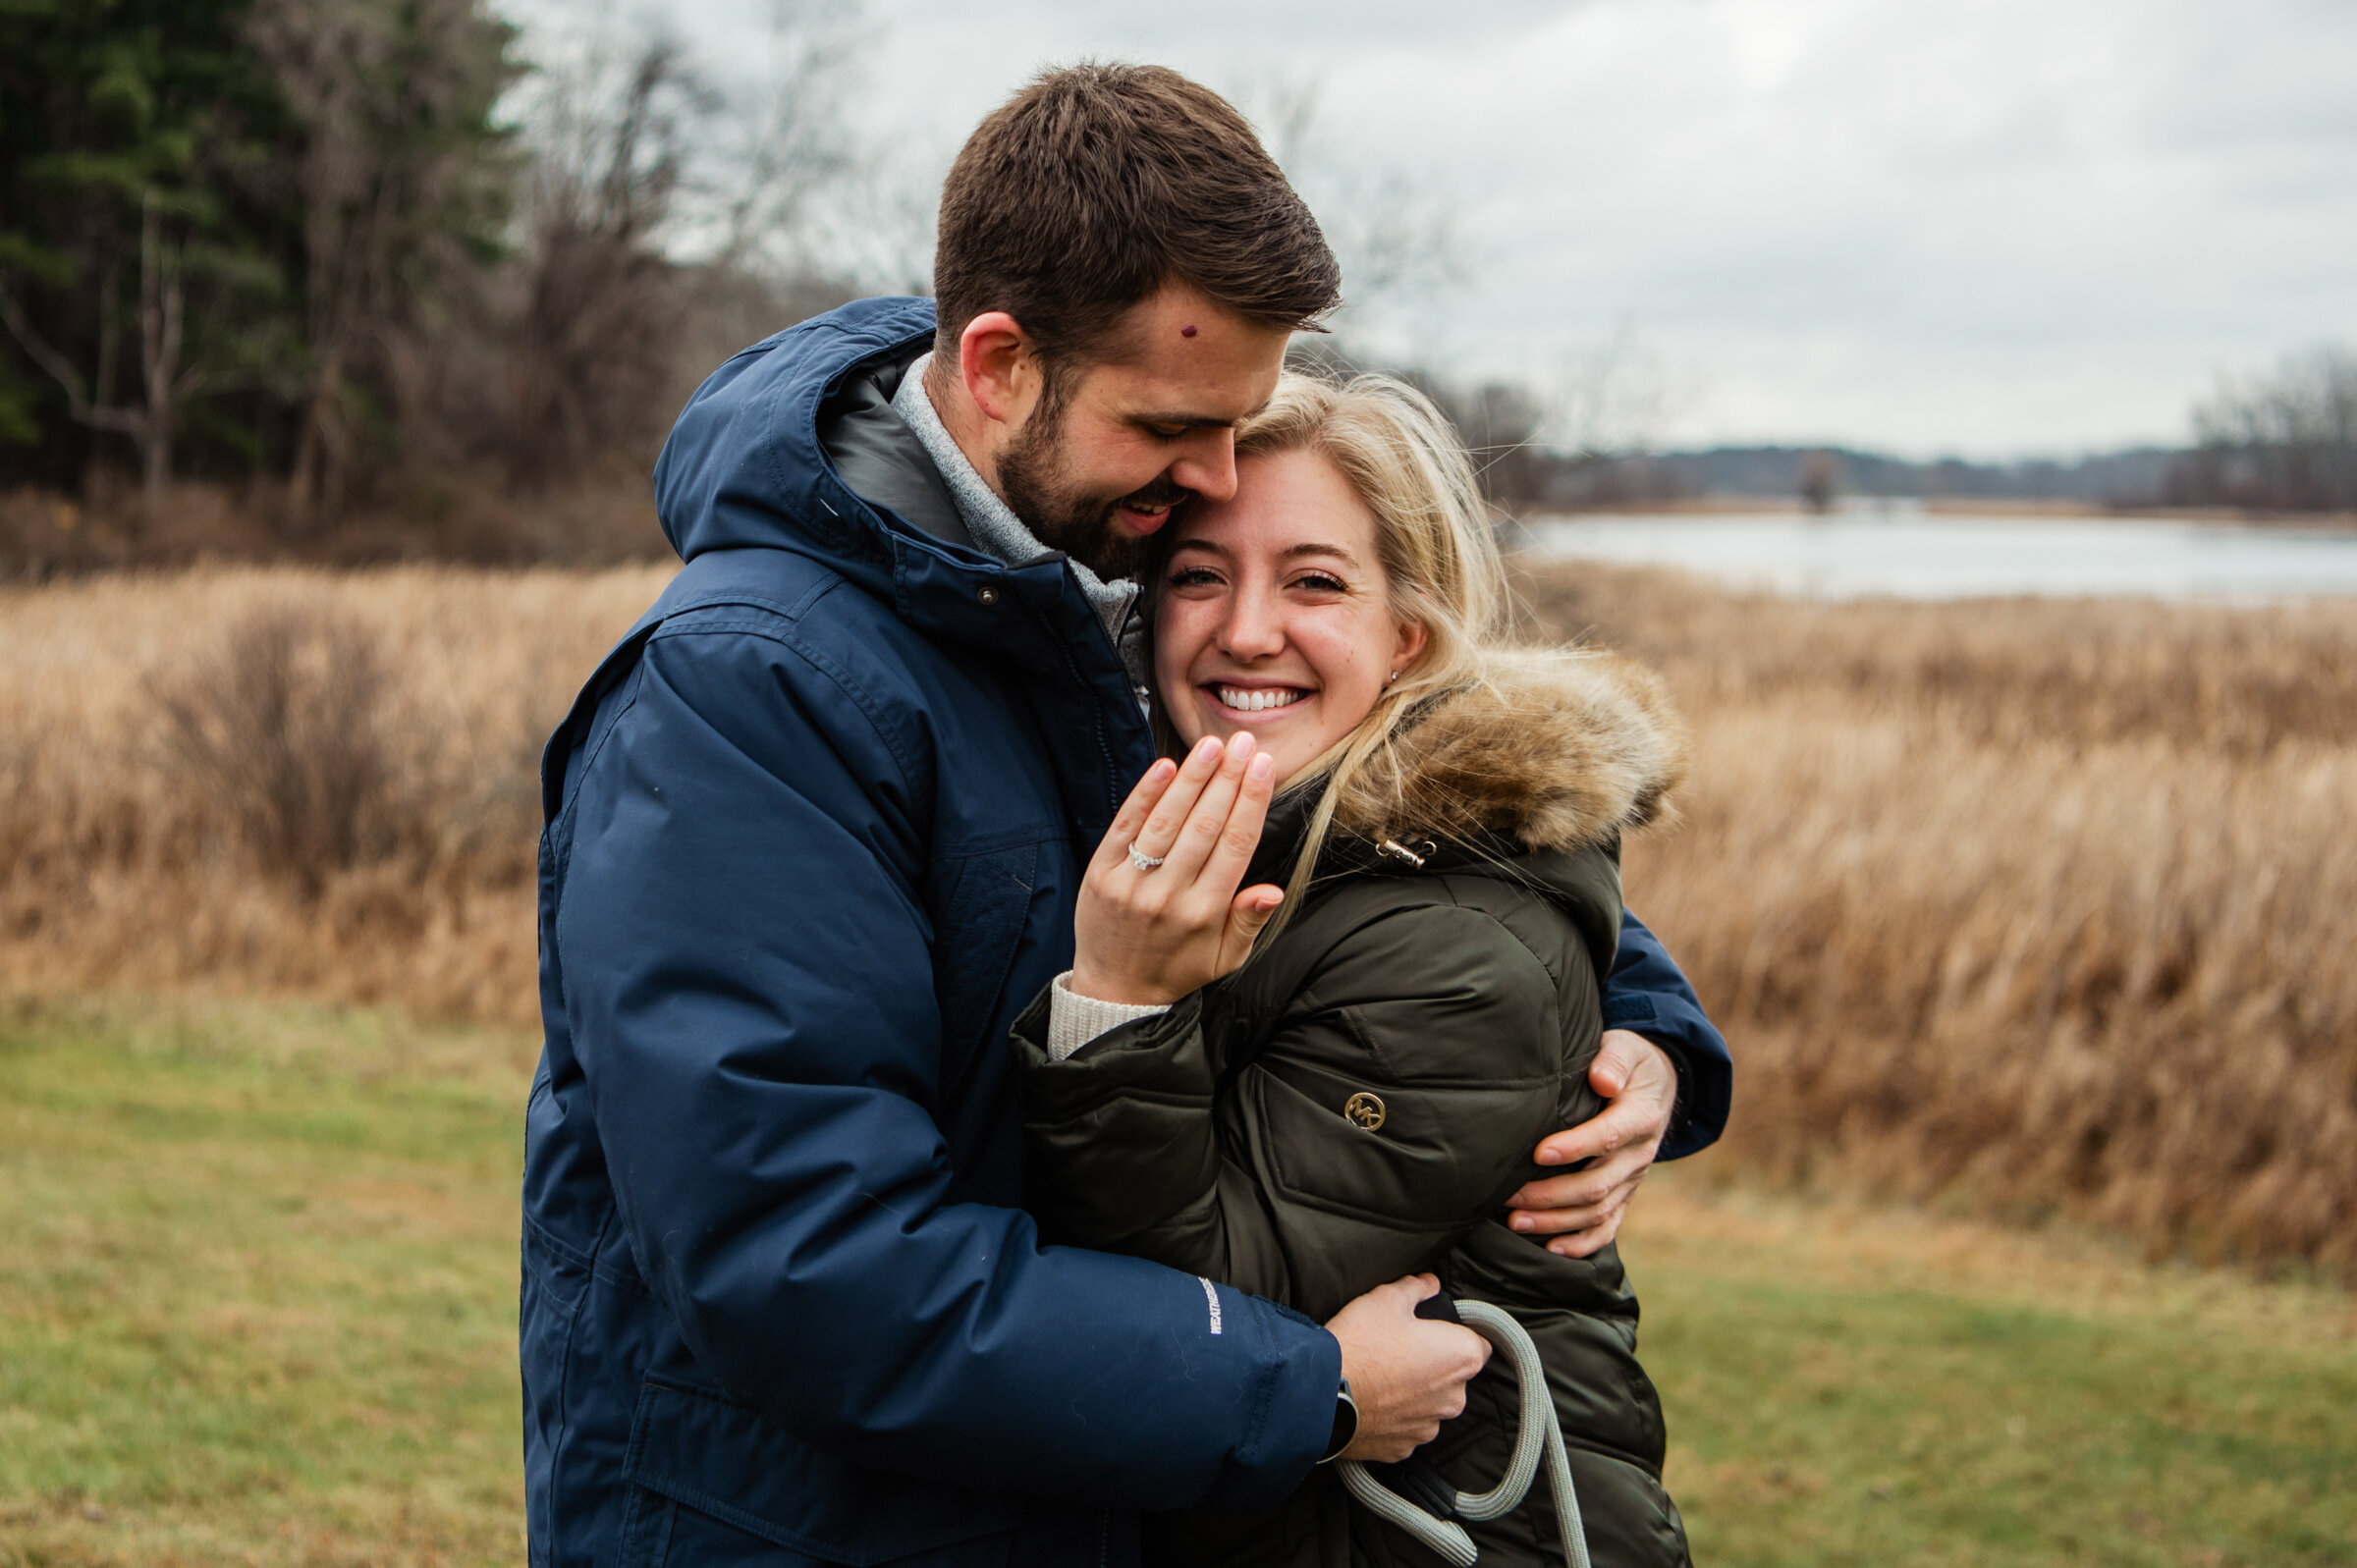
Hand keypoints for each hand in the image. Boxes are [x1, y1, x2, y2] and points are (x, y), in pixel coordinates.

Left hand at [1069, 732, 1283, 1006]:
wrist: (1114, 993)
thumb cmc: (1178, 970)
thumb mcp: (1225, 959)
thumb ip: (1249, 922)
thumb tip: (1273, 890)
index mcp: (1205, 913)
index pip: (1235, 845)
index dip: (1252, 801)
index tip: (1265, 766)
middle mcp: (1169, 895)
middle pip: (1204, 825)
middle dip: (1228, 779)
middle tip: (1245, 743)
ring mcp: (1131, 883)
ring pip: (1167, 821)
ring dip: (1192, 778)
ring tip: (1212, 746)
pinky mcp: (1101, 874)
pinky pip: (1126, 827)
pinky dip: (1145, 795)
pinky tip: (1165, 767)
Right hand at [1325, 1274, 1489, 1462]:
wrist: (1323, 1393)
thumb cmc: (1361, 1344)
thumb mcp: (1387, 1299)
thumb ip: (1416, 1289)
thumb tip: (1429, 1284)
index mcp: (1461, 1357)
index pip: (1479, 1345)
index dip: (1456, 1335)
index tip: (1434, 1331)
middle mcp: (1454, 1398)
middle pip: (1453, 1377)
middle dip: (1433, 1365)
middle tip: (1399, 1349)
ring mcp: (1428, 1427)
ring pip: (1429, 1405)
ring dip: (1414, 1394)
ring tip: (1380, 1377)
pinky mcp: (1403, 1449)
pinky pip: (1405, 1427)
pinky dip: (1393, 1416)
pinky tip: (1371, 1401)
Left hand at [1504, 1030, 1677, 1257]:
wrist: (1656, 1087)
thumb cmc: (1629, 1062)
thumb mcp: (1627, 1048)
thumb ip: (1614, 1060)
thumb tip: (1602, 1079)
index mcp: (1640, 1117)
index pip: (1608, 1137)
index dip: (1574, 1148)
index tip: (1537, 1154)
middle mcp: (1639, 1154)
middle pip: (1597, 1184)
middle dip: (1551, 1195)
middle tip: (1509, 1197)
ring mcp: (1632, 1179)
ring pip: (1597, 1211)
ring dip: (1556, 1222)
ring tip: (1516, 1222)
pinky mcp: (1625, 1194)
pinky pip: (1608, 1227)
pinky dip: (1582, 1243)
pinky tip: (1552, 1250)